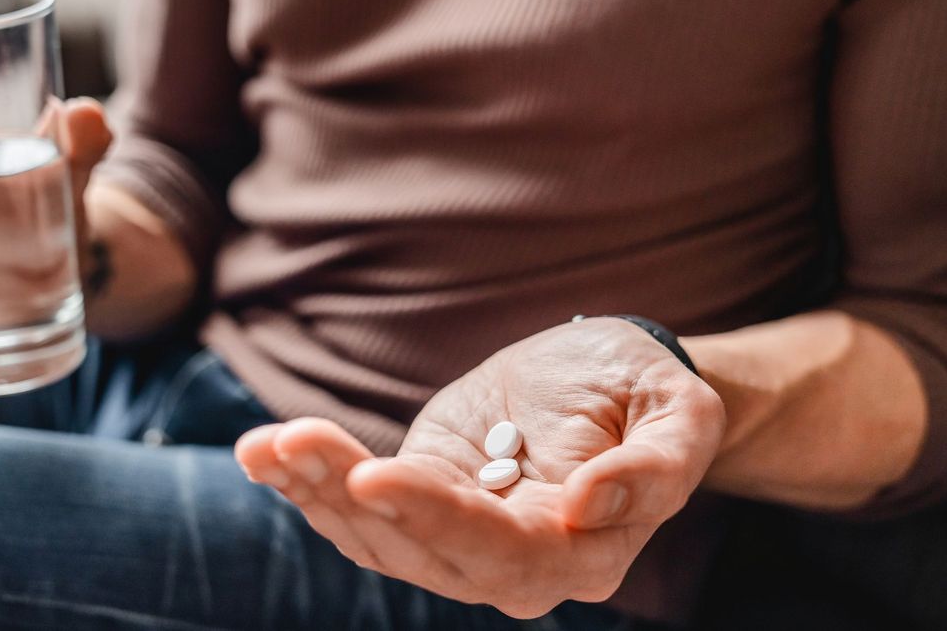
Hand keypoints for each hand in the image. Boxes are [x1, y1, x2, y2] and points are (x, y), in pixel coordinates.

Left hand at [235, 318, 724, 617]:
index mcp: (579, 553)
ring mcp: (458, 536)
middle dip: (352, 500)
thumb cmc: (649, 393)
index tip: (376, 474)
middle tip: (292, 442)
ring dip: (314, 492)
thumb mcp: (681, 414)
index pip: (501, 553)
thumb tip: (586, 504)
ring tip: (264, 446)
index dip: (437, 518)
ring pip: (376, 538)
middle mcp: (512, 564)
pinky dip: (310, 483)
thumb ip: (656, 467)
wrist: (608, 382)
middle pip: (421, 552)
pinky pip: (361, 509)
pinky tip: (265, 452)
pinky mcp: (422, 500)